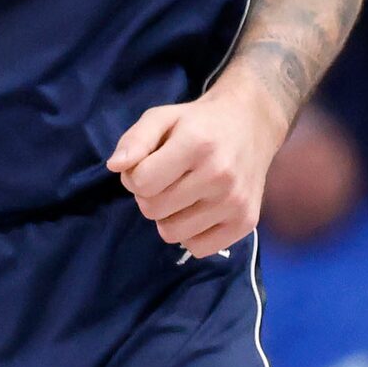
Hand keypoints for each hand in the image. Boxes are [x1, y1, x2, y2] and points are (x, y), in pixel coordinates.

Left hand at [107, 77, 283, 256]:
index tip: (148, 165)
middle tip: (166, 179)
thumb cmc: (198, 123)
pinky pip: (199, 248)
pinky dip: (192, 234)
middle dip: (150, 196)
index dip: (135, 176)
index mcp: (197, 144)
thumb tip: (116, 166)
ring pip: (172, 233)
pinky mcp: (246, 223)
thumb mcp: (162, 117)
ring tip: (183, 193)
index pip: (141, 182)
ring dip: (169, 216)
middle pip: (153, 210)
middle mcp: (219, 175)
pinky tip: (200, 209)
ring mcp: (235, 202)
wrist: (251, 124)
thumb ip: (135, 139)